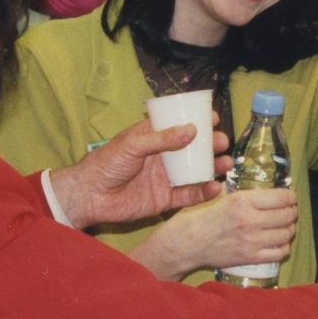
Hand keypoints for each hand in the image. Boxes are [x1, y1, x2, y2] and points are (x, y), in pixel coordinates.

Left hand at [49, 117, 231, 228]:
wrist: (91, 196)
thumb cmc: (106, 163)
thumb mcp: (133, 144)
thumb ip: (161, 139)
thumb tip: (192, 131)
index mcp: (153, 138)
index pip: (179, 126)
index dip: (197, 121)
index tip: (214, 118)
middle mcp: (162, 157)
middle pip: (192, 150)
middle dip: (210, 145)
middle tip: (222, 142)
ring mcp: (165, 179)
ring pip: (195, 172)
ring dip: (212, 168)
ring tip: (226, 163)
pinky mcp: (165, 200)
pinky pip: (188, 196)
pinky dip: (203, 192)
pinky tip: (216, 187)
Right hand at [133, 187, 296, 280]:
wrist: (184, 244)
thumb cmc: (196, 217)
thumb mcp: (217, 195)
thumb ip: (238, 192)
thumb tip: (255, 186)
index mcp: (242, 201)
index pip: (281, 198)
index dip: (291, 197)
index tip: (291, 197)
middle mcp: (250, 221)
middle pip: (287, 215)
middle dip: (292, 211)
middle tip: (290, 210)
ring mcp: (252, 241)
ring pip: (286, 234)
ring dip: (289, 228)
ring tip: (285, 225)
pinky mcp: (250, 258)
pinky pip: (279, 253)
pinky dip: (283, 247)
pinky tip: (279, 242)